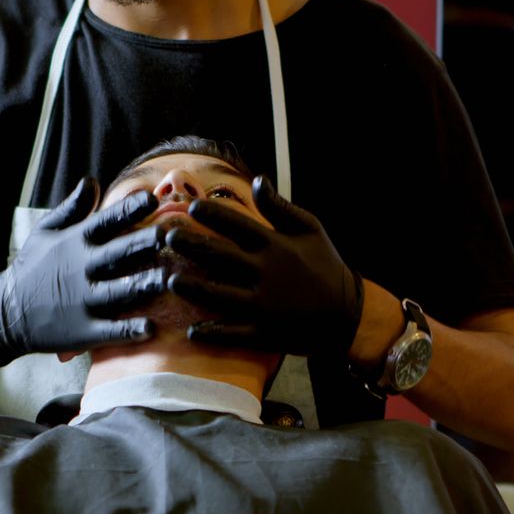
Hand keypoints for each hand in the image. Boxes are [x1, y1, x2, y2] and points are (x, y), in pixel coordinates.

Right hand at [0, 179, 165, 366]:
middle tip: (167, 234)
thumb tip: (92, 180)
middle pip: (116, 254)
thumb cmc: (33, 268)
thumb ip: (73, 208)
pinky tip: (151, 328)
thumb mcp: (46, 232)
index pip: (105, 221)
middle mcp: (80, 270)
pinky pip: (109, 331)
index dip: (128, 209)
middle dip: (141, 243)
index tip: (152, 198)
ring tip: (168, 279)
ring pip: (118, 292)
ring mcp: (81, 302)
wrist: (6, 313)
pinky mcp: (82, 331)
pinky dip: (128, 331)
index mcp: (74, 243)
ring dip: (142, 285)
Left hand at [165, 175, 362, 355]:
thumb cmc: (325, 265)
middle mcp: (267, 274)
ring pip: (218, 295)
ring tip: (170, 280)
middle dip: (190, 245)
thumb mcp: (311, 229)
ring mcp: (264, 306)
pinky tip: (191, 329)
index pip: (238, 225)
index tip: (191, 208)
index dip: (212, 215)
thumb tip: (257, 179)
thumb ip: (280, 207)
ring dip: (192, 288)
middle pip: (219, 256)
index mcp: (276, 246)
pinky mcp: (265, 333)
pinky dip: (211, 332)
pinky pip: (232, 334)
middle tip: (166, 236)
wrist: (346, 314)